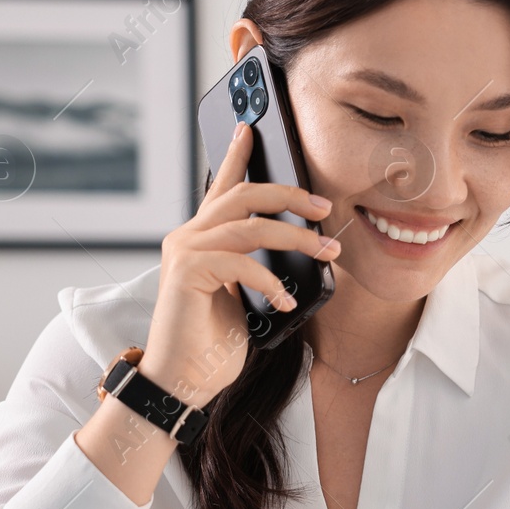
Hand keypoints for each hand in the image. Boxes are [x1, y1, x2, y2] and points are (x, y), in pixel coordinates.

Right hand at [141, 121, 341, 406]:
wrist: (182, 380)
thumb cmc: (211, 343)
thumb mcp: (245, 296)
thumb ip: (257, 265)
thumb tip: (300, 249)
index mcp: (202, 238)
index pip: (223, 187)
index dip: (238, 155)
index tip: (252, 128)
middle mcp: (189, 237)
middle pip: (243, 195)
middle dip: (289, 194)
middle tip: (323, 206)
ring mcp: (185, 251)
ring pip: (251, 225)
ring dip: (297, 237)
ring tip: (327, 251)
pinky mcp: (187, 271)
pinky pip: (242, 262)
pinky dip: (272, 281)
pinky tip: (286, 302)